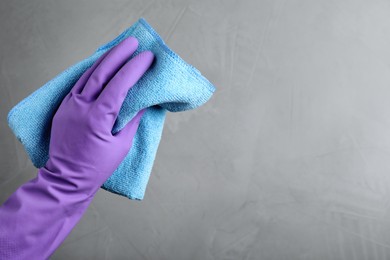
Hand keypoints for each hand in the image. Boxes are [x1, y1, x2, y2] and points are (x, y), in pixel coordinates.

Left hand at [46, 36, 153, 196]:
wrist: (67, 179)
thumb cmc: (98, 167)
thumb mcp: (121, 145)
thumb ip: (131, 120)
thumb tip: (143, 102)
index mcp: (98, 117)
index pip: (119, 84)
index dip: (134, 69)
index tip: (148, 57)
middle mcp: (81, 106)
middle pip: (101, 72)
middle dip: (119, 55)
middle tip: (133, 42)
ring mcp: (70, 105)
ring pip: (88, 75)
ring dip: (105, 60)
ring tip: (120, 49)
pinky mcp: (64, 107)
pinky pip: (79, 83)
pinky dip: (92, 72)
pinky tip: (102, 66)